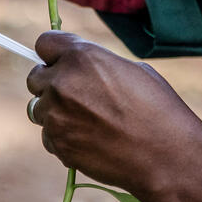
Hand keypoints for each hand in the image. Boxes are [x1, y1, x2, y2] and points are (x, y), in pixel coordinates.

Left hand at [26, 31, 201, 201]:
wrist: (167, 157)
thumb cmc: (159, 110)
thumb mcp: (132, 70)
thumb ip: (97, 65)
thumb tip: (79, 68)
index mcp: (82, 56)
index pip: (44, 43)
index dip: (55, 53)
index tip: (63, 63)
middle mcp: (62, 83)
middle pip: (35, 77)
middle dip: (52, 84)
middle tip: (78, 96)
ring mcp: (56, 116)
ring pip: (39, 109)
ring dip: (56, 112)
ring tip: (88, 122)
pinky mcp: (57, 144)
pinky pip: (48, 136)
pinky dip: (63, 138)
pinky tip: (91, 141)